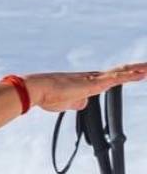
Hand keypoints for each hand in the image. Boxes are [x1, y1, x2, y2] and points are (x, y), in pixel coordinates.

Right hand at [26, 63, 146, 111]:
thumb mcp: (65, 104)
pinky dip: (131, 75)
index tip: (136, 73)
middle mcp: (93, 77)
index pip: (111, 78)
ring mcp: (94, 79)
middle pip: (120, 71)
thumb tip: (83, 103)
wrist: (38, 90)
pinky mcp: (94, 83)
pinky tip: (142, 73)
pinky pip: (117, 78)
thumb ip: (76, 102)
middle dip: (135, 69)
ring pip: (122, 72)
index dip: (124, 75)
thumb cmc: (47, 96)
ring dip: (138, 70)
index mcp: (87, 82)